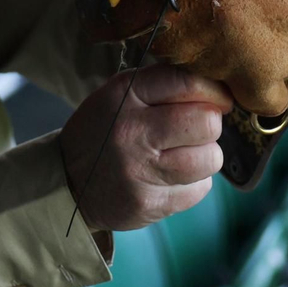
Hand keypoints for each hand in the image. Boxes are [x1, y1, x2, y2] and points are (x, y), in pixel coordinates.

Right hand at [58, 62, 232, 231]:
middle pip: (206, 122)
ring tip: (183, 154)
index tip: (218, 100)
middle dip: (210, 125)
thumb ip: (164, 85)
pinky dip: (193, 184)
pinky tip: (170, 178)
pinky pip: (199, 189)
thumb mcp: (120, 94)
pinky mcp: (150, 204)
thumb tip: (220, 88)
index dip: (214, 91)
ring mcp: (140, 171)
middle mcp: (131, 131)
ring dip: (205, 156)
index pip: (188, 83)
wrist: (67, 181)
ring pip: (210, 158)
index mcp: (125, 95)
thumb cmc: (106, 130)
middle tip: (196, 130)